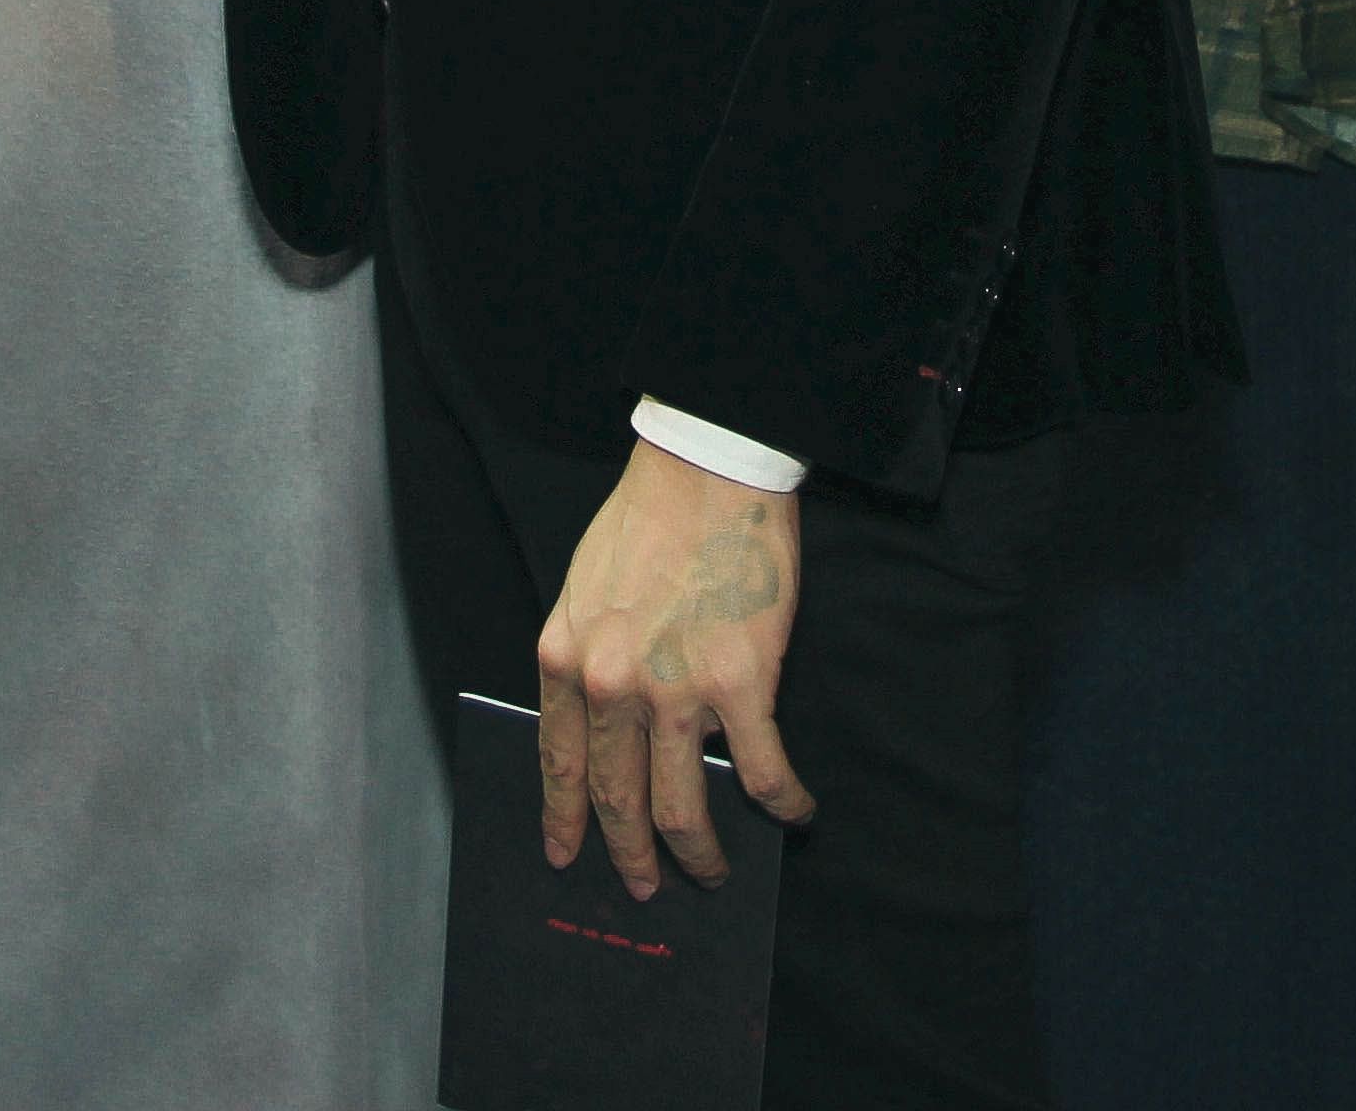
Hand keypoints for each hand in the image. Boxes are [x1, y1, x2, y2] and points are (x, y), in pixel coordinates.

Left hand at [535, 440, 813, 898]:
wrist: (707, 467)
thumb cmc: (648, 518)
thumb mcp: (582, 588)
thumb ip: (583, 657)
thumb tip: (599, 723)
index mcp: (565, 659)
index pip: (561, 764)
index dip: (565, 821)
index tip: (567, 856)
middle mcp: (611, 684)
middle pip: (618, 801)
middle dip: (632, 857)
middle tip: (647, 887)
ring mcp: (675, 689)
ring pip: (681, 807)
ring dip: (700, 853)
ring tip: (715, 872)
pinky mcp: (741, 683)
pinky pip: (762, 771)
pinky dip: (781, 804)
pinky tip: (794, 813)